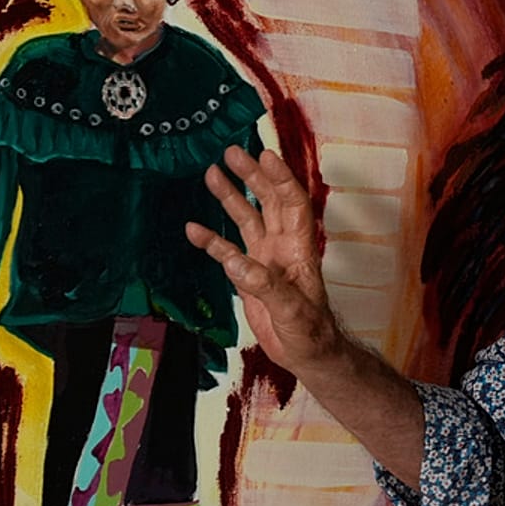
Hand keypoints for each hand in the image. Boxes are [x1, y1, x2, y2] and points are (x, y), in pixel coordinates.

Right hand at [186, 146, 344, 373]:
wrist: (306, 354)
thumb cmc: (311, 332)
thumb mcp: (292, 310)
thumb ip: (264, 285)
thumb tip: (234, 262)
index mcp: (300, 247)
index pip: (292, 203)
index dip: (280, 178)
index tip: (265, 155)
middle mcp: (282, 245)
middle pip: (267, 201)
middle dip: (251, 175)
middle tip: (232, 151)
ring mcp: (264, 258)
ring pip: (246, 218)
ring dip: (230, 197)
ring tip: (211, 172)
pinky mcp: (248, 275)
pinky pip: (226, 250)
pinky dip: (210, 239)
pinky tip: (193, 228)